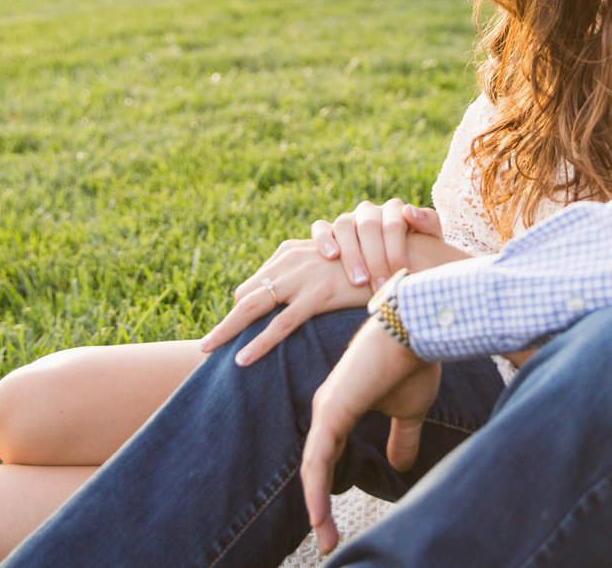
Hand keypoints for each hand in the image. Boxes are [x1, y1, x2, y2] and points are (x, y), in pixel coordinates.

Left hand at [200, 240, 372, 364]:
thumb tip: (309, 298)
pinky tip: (241, 360)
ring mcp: (303, 277)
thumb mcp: (339, 266)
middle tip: (206, 343)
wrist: (404, 256)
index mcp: (296, 251)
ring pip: (253, 307)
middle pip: (248, 294)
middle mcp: (294, 259)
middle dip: (227, 320)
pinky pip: (281, 325)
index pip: (259, 280)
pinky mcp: (318, 295)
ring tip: (207, 349)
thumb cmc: (375, 264)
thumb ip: (318, 276)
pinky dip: (258, 344)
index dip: (247, 304)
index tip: (236, 325)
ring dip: (227, 330)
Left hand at [300, 319, 439, 556]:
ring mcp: (326, 409)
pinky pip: (318, 460)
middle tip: (328, 540)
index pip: (327, 458)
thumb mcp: (410, 411)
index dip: (327, 491)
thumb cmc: (414, 362)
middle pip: (316, 467)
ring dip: (316, 506)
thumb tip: (401, 468)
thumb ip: (402, 438)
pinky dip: (316, 490)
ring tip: (325, 537)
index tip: (335, 523)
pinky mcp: (332, 410)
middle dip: (319, 506)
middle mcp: (327, 409)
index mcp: (340, 408)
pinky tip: (318, 514)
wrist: (418, 328)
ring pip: (313, 468)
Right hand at [311, 198, 445, 288]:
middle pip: (369, 226)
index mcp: (394, 210)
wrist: (402, 262)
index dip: (396, 251)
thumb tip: (409, 211)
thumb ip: (427, 222)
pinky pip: (320, 228)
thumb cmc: (418, 253)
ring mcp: (349, 219)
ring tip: (359, 280)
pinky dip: (324, 239)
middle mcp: (370, 211)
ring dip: (351, 253)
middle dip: (375, 258)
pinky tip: (332, 256)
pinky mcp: (329, 230)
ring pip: (344, 225)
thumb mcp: (431, 240)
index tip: (400, 275)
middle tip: (380, 285)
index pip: (394, 224)